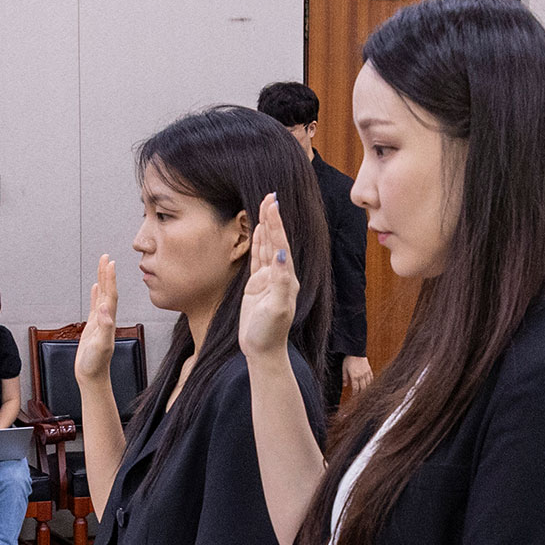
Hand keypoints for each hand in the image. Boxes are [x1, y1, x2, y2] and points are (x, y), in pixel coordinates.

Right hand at [75, 254, 116, 383]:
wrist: (92, 377)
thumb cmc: (96, 364)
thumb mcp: (101, 345)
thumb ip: (104, 327)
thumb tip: (105, 308)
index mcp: (109, 321)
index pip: (111, 295)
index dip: (111, 279)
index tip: (110, 263)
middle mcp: (107, 319)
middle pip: (108, 291)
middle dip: (106, 274)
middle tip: (105, 257)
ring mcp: (100, 322)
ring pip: (102, 296)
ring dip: (103, 281)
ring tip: (102, 265)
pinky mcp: (93, 327)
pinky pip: (95, 306)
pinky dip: (96, 295)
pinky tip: (96, 287)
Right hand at [240, 193, 298, 359]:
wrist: (263, 349)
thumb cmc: (270, 332)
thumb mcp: (277, 307)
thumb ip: (279, 281)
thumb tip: (280, 255)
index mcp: (287, 277)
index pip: (280, 245)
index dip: (276, 224)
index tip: (272, 204)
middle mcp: (280, 274)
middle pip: (276, 240)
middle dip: (272, 218)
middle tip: (270, 195)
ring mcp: (269, 279)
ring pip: (267, 246)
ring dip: (267, 226)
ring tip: (266, 206)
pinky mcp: (257, 285)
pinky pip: (258, 258)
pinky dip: (259, 243)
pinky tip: (259, 231)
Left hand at [342, 355, 372, 394]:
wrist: (356, 351)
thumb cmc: (349, 359)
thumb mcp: (344, 368)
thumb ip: (345, 378)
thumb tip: (345, 385)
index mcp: (355, 376)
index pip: (356, 388)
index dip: (355, 394)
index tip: (354, 397)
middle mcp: (361, 376)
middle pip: (363, 388)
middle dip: (361, 393)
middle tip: (360, 397)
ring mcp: (366, 373)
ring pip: (368, 384)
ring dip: (367, 389)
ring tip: (365, 393)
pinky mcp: (369, 369)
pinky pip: (372, 378)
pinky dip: (371, 383)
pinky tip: (370, 385)